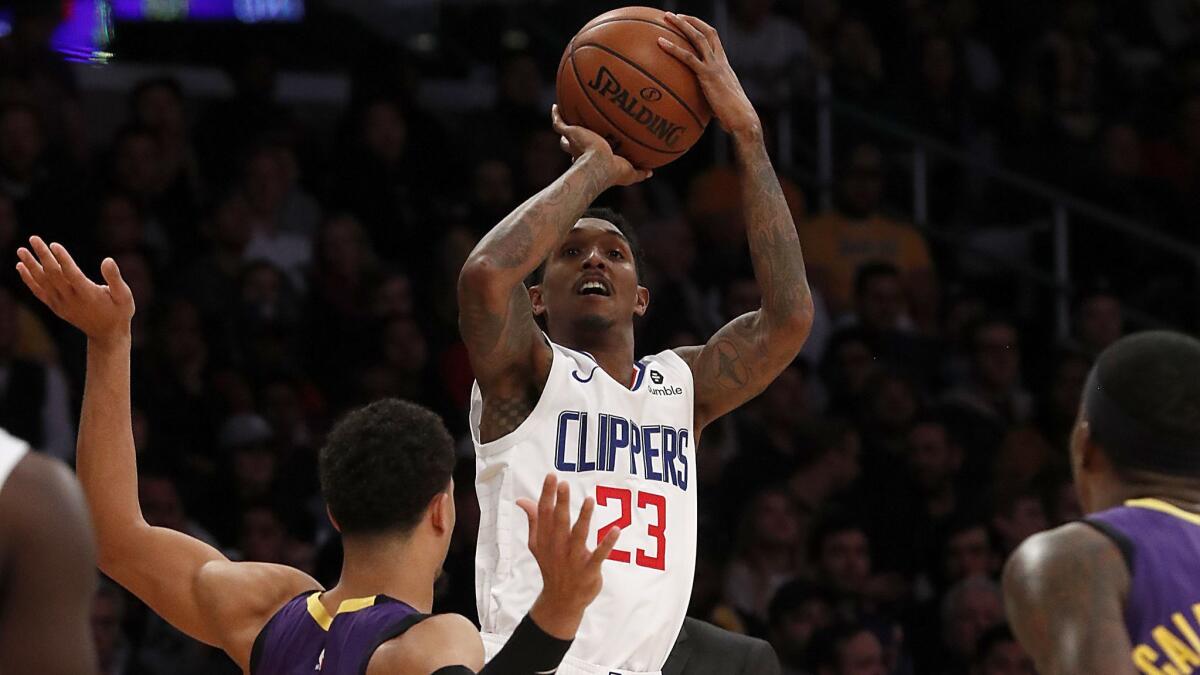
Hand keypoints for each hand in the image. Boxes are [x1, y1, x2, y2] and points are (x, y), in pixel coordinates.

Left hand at [16, 236, 134, 344]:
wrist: (107, 334)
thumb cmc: (118, 312)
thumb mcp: (124, 296)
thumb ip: (115, 278)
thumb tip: (107, 260)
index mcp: (89, 295)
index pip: (72, 275)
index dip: (63, 260)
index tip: (54, 245)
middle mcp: (71, 300)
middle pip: (53, 275)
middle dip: (43, 256)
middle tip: (34, 238)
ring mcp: (61, 304)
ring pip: (42, 282)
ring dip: (31, 265)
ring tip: (21, 250)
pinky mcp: (56, 306)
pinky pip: (38, 291)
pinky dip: (28, 279)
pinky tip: (21, 266)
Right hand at [518, 474, 620, 639]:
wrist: (561, 600)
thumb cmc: (552, 565)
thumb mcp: (537, 544)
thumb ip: (533, 520)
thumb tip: (521, 500)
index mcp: (544, 539)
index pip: (544, 513)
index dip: (547, 494)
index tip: (551, 477)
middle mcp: (557, 548)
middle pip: (559, 522)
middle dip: (562, 503)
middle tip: (564, 484)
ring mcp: (573, 559)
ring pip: (579, 535)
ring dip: (584, 518)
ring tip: (589, 500)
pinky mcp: (589, 569)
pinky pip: (599, 555)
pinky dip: (607, 543)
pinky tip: (616, 530)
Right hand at [551, 104, 651, 186]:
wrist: (599, 165)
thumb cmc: (613, 172)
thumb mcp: (630, 173)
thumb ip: (640, 172)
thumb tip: (651, 172)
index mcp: (591, 160)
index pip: (587, 156)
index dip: (587, 153)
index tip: (593, 148)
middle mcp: (580, 151)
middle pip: (572, 146)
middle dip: (573, 141)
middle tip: (579, 132)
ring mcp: (574, 141)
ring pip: (565, 134)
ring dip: (565, 127)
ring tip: (567, 115)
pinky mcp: (570, 133)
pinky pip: (558, 122)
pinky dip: (556, 114)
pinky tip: (556, 105)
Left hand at [658, 13, 761, 139]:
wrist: (741, 118)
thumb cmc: (731, 116)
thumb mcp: (720, 100)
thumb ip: (709, 95)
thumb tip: (696, 103)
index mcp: (724, 64)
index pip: (713, 37)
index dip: (700, 27)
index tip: (686, 22)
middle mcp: (720, 61)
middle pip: (705, 32)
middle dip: (689, 21)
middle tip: (672, 16)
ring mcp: (714, 66)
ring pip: (697, 38)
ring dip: (681, 25)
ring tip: (665, 18)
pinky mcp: (707, 75)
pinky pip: (688, 57)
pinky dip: (673, 48)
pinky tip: (660, 43)